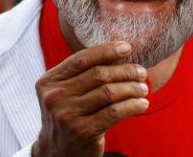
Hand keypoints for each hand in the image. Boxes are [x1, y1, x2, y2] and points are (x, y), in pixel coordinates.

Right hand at [32, 42, 148, 156]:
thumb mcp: (65, 92)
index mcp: (49, 82)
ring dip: (132, 88)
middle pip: (99, 75)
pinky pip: (115, 112)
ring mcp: (68, 116)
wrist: (58, 152)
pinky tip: (142, 104)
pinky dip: (132, 105)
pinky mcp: (83, 132)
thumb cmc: (69, 114)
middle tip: (141, 72)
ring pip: (109, 92)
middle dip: (125, 71)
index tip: (127, 47)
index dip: (106, 50)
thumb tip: (120, 51)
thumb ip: (82, 74)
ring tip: (144, 88)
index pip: (82, 59)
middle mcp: (55, 97)